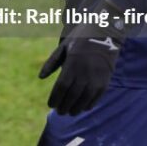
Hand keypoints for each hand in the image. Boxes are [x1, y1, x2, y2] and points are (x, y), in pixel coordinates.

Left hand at [38, 0, 125, 115]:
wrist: (105, 33)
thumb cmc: (80, 38)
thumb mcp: (63, 46)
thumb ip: (51, 62)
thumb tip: (40, 77)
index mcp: (72, 64)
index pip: (61, 87)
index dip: (55, 98)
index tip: (50, 104)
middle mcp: (84, 72)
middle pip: (71, 96)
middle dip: (64, 106)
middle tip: (59, 111)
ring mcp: (96, 77)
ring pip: (83, 99)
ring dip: (75, 108)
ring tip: (69, 112)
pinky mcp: (105, 81)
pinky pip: (96, 97)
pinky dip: (88, 104)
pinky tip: (82, 108)